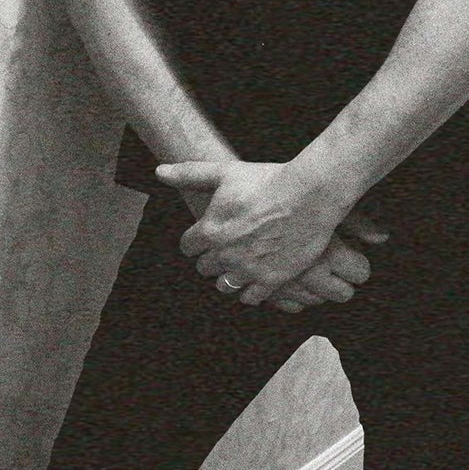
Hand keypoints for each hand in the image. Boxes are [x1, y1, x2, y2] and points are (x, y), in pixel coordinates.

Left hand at [158, 160, 366, 307]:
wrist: (308, 196)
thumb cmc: (267, 181)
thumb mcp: (225, 172)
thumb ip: (189, 174)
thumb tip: (160, 171)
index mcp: (210, 230)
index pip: (188, 247)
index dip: (195, 241)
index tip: (204, 237)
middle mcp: (225, 254)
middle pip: (205, 268)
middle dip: (211, 258)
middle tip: (225, 249)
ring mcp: (248, 270)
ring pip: (224, 286)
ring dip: (228, 277)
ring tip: (239, 265)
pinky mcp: (271, 280)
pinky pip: (250, 298)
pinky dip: (250, 291)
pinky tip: (256, 279)